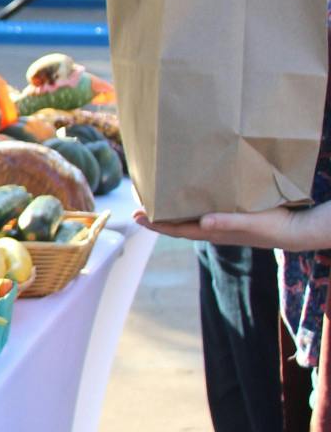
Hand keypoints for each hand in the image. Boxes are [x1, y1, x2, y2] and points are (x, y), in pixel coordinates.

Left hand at [136, 202, 330, 251]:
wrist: (295, 230)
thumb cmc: (273, 226)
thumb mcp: (251, 222)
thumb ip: (228, 222)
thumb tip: (202, 222)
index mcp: (213, 232)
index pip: (177, 229)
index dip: (156, 224)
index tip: (136, 217)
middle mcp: (213, 229)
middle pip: (178, 225)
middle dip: (156, 218)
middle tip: (136, 208)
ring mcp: (220, 225)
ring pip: (188, 220)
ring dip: (170, 213)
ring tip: (154, 202)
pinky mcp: (229, 218)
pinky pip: (202, 214)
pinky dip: (188, 208)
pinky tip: (186, 199)